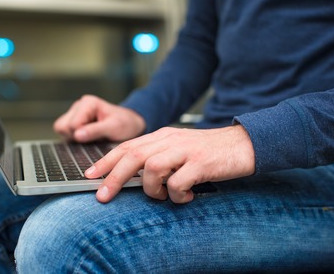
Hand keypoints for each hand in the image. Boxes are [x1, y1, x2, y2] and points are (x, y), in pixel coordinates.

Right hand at [53, 95, 145, 141]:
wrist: (131, 124)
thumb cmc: (125, 124)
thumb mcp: (113, 128)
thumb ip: (95, 131)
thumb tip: (77, 135)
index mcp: (88, 103)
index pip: (72, 125)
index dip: (83, 134)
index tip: (98, 134)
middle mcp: (79, 105)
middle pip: (63, 126)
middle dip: (77, 136)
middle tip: (95, 135)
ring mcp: (75, 113)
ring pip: (61, 128)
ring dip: (74, 136)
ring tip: (91, 135)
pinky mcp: (73, 120)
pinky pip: (63, 131)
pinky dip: (73, 137)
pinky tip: (87, 136)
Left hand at [85, 125, 254, 203]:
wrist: (244, 144)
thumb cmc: (208, 151)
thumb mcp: (178, 148)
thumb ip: (157, 157)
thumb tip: (133, 177)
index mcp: (162, 136)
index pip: (127, 146)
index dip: (106, 161)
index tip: (90, 175)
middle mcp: (170, 140)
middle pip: (133, 156)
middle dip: (113, 177)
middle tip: (102, 196)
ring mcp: (185, 150)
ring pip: (152, 167)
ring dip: (152, 188)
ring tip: (163, 196)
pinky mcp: (201, 163)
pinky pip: (178, 182)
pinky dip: (177, 195)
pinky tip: (186, 197)